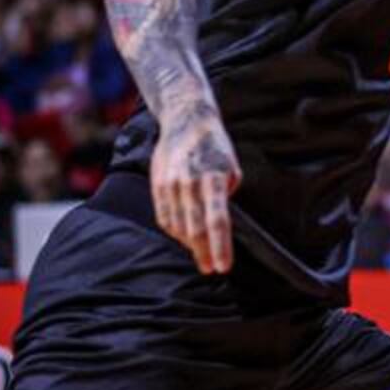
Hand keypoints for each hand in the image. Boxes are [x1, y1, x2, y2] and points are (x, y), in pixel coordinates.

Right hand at [151, 106, 240, 273]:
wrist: (185, 120)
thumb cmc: (215, 148)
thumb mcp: (231, 167)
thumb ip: (226, 194)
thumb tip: (219, 220)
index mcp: (214, 177)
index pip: (218, 220)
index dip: (220, 246)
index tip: (223, 267)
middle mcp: (190, 182)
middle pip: (196, 228)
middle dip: (204, 252)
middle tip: (211, 268)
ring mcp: (171, 184)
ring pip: (178, 225)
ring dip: (189, 244)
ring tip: (201, 256)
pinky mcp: (158, 185)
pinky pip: (164, 216)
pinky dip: (174, 231)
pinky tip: (184, 240)